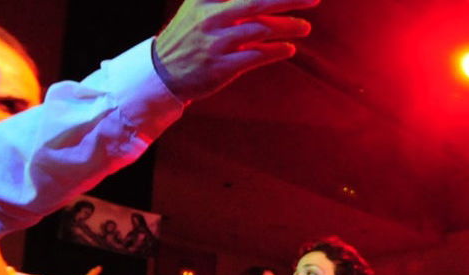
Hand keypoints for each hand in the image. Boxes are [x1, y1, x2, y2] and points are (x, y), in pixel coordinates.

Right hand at [154, 0, 318, 101]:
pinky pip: (256, 56)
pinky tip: (289, 49)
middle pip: (257, 3)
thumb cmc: (189, 36)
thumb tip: (258, 0)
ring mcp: (217, 43)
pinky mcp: (222, 67)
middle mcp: (211, 18)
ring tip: (305, 28)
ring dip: (288, 27)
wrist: (163, 72)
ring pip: (261, 30)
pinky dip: (276, 51)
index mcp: (206, 0)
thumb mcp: (199, 6)